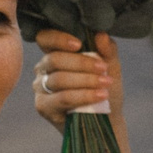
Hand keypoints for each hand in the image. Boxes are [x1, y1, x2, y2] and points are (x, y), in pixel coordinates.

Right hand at [34, 31, 127, 152]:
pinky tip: (99, 96)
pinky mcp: (43, 106)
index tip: (79, 44)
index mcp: (55, 53)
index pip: (45, 38)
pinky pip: (62, 98)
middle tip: (104, 69)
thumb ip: (107, 50)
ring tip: (106, 84)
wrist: (107, 118)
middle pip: (55, 59)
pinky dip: (83, 96)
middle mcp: (43, 68)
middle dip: (82, 63)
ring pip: (59, 79)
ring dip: (86, 81)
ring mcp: (40, 87)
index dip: (58, 38)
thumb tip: (101, 34)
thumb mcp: (111, 66)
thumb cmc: (105, 88)